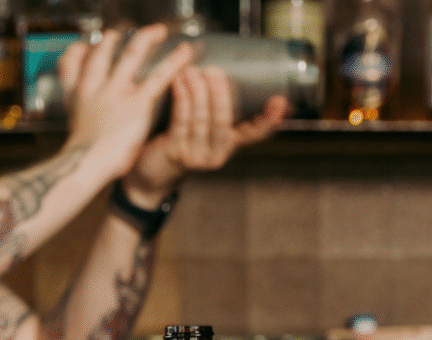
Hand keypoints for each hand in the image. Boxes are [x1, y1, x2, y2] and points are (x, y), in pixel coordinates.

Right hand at [57, 25, 195, 180]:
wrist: (84, 165)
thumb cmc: (81, 157)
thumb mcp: (75, 130)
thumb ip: (82, 115)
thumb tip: (87, 115)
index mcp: (78, 95)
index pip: (70, 62)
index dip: (77, 51)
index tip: (84, 48)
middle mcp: (95, 87)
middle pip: (101, 52)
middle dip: (112, 39)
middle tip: (121, 33)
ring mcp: (116, 93)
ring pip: (132, 56)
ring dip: (147, 39)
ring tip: (158, 32)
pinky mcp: (138, 103)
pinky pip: (159, 77)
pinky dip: (174, 62)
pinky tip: (184, 54)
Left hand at [122, 66, 288, 207]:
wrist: (151, 177)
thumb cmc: (179, 145)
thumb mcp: (204, 134)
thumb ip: (216, 115)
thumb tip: (226, 77)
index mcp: (228, 147)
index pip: (254, 134)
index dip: (268, 119)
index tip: (280, 102)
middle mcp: (216, 155)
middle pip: (224, 121)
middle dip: (220, 94)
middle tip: (216, 71)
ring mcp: (195, 156)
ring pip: (201, 120)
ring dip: (197, 91)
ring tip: (193, 70)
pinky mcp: (175, 154)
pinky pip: (180, 122)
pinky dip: (181, 99)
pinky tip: (179, 83)